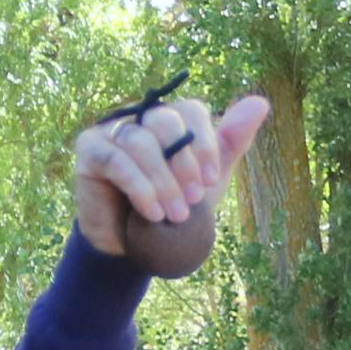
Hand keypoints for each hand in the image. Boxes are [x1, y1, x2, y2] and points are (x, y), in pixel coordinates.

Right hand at [70, 89, 272, 267]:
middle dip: (184, 164)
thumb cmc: (171, 209)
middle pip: (166, 120)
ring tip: (174, 215)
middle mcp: (140, 117)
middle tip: (192, 200)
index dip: (204, 144)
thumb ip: (230, 142)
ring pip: (141, 141)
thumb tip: (261, 102)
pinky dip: (139, 187)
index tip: (211, 180)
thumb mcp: (208, 179)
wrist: (133, 247)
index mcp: (170, 119)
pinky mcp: (89, 150)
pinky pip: (116, 160)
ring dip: (163, 182)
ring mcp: (112, 130)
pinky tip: (151, 214)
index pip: (191, 110)